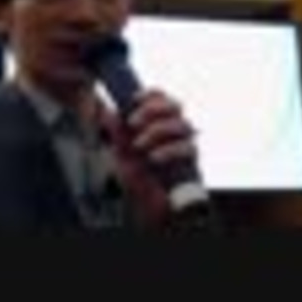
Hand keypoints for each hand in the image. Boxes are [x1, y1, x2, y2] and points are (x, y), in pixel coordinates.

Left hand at [100, 89, 199, 223]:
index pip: (161, 98)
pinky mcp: (191, 162)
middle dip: (153, 110)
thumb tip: (110, 113)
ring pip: (182, 124)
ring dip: (157, 130)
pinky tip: (154, 157)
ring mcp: (184, 145)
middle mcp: (173, 131)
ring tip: (139, 146)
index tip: (134, 99)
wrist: (147, 207)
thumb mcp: (121, 155)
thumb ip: (117, 134)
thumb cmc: (137, 179)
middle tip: (133, 123)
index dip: (150, 94)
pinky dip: (169, 150)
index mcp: (157, 123)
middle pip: (175, 105)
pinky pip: (188, 148)